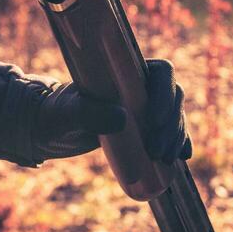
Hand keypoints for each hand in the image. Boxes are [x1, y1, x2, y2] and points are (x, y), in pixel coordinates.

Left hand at [29, 59, 190, 163]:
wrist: (51, 129)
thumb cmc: (58, 114)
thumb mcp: (68, 114)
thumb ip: (88, 113)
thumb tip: (123, 118)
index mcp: (126, 71)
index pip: (162, 72)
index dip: (165, 93)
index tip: (155, 120)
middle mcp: (140, 86)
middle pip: (173, 97)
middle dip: (171, 124)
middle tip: (156, 151)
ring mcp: (145, 108)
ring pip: (174, 117)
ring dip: (175, 137)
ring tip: (164, 160)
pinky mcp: (145, 129)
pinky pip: (170, 133)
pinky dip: (179, 143)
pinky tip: (181, 157)